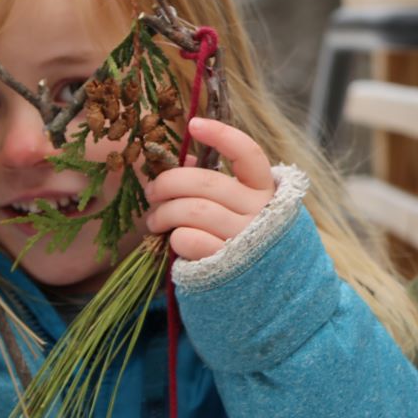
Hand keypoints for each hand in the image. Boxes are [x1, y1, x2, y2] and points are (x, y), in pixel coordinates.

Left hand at [144, 117, 275, 259]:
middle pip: (206, 182)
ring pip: (192, 210)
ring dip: (163, 213)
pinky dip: (174, 237)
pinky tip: (174, 240)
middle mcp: (260, 211)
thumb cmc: (243, 240)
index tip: (194, 125)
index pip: (248, 153)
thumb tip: (180, 163)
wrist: (264, 291)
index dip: (221, 135)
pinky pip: (188, 239)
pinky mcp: (226, 263)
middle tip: (152, 192)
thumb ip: (215, 184)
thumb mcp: (239, 208)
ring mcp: (244, 238)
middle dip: (168, 183)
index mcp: (265, 190)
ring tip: (155, 221)